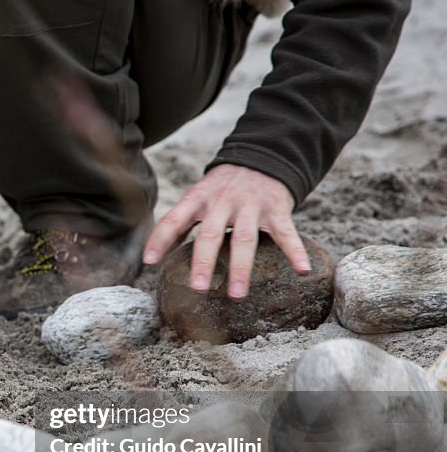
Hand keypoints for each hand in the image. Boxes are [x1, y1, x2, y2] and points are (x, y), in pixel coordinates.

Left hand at [142, 164, 311, 297]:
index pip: (174, 219)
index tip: (149, 262)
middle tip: (198, 287)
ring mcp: (250, 206)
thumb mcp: (197, 198)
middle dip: (204, 261)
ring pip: (244, 239)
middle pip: (211, 233)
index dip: (160, 239)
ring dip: (240, 268)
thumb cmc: (221, 188)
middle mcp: (222, 202)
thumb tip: (151, 257)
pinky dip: (295, 252)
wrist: (261, 157)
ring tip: (237, 294)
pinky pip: (286, 233)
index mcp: (198, 199)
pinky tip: (302, 270)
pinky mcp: (276, 209)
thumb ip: (179, 224)